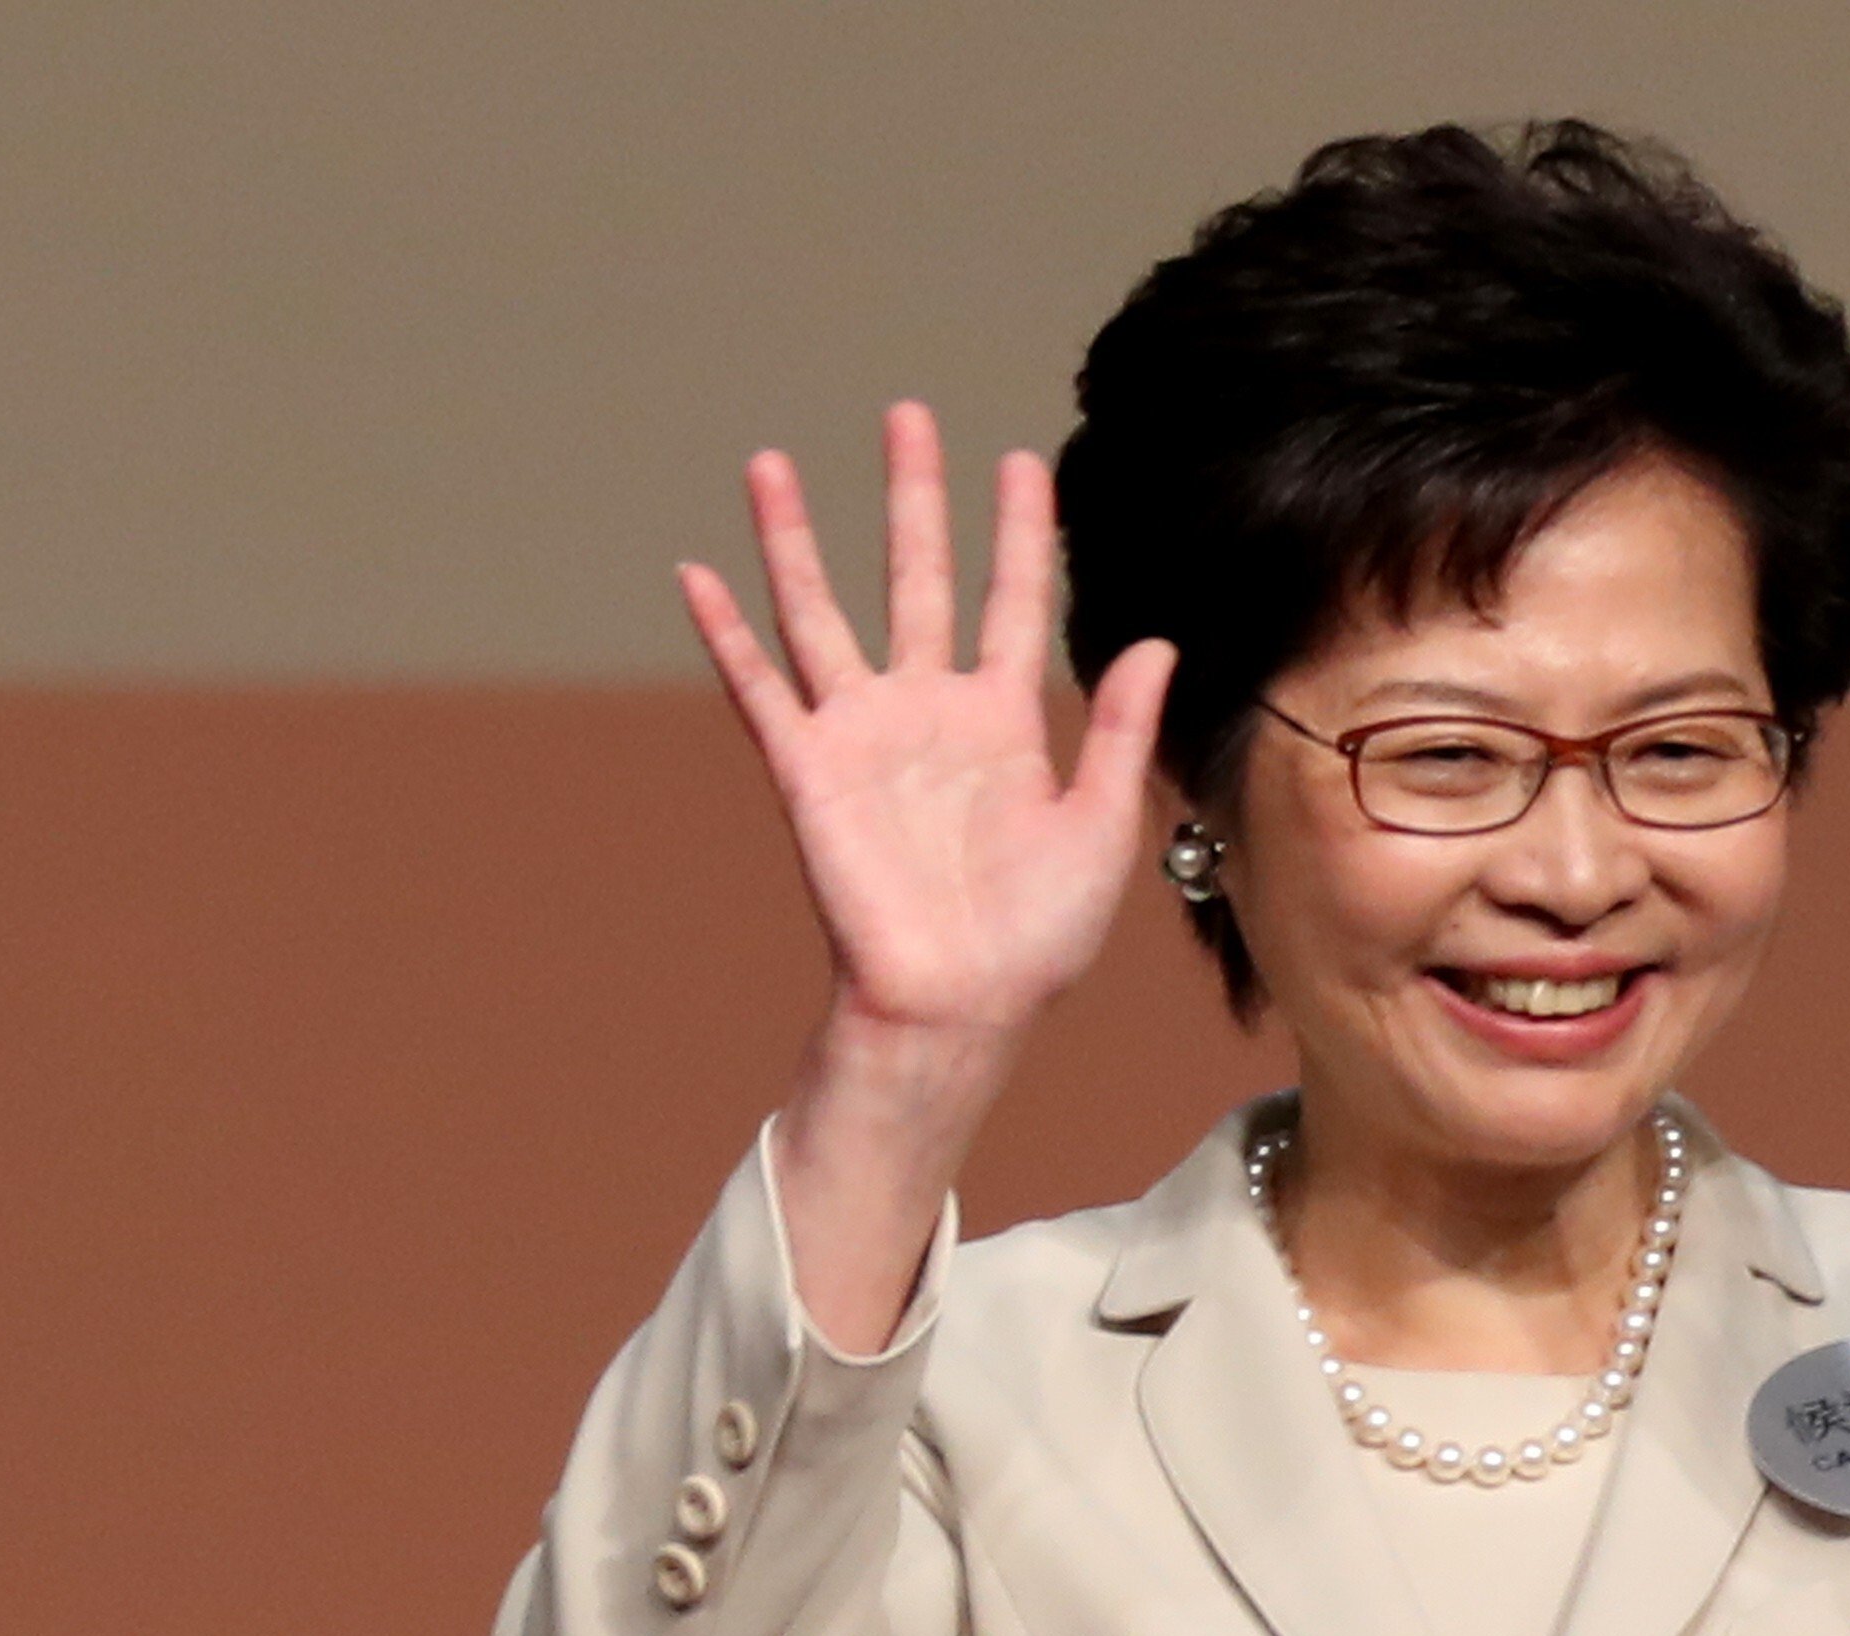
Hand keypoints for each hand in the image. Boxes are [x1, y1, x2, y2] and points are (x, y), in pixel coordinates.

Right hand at [682, 401, 1177, 1045]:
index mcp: (1006, 723)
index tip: (1022, 461)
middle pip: (915, 578)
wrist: (959, 1006)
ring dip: (793, 540)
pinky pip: (760, 691)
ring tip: (770, 462)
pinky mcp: (809, 772)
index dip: (1018, 534)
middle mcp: (928, 713)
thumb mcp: (1102, 827)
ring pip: (820, 613)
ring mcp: (863, 736)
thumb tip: (1154, 641)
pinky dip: (725, 635)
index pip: (1013, 602)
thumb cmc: (1036, 938)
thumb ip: (1122, 732)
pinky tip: (695, 576)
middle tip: (907, 415)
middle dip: (912, 498)